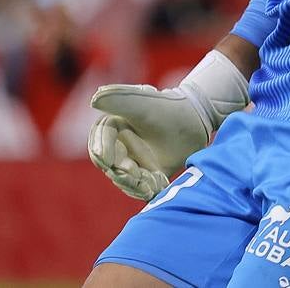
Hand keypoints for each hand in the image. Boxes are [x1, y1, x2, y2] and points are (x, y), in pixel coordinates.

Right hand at [88, 82, 214, 200]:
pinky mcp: (149, 174)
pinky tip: (159, 187)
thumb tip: (95, 98)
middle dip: (120, 172)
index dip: (101, 151)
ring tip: (149, 186)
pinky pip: (142, 188)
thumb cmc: (167, 106)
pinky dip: (148, 190)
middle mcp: (120, 146)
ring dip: (133, 185)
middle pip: (111, 166)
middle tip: (134, 173)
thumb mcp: (141, 102)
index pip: (99, 142)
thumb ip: (119, 99)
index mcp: (113, 127)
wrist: (195, 118)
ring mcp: (134, 161)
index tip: (106, 160)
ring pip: (125, 180)